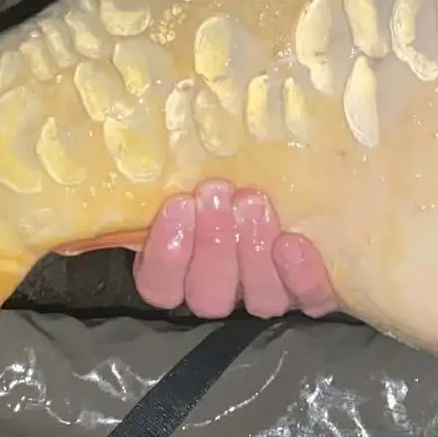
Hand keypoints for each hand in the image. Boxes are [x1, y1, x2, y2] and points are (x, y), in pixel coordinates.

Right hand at [132, 180, 339, 318]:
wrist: (311, 182)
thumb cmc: (236, 173)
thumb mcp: (197, 172)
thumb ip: (170, 174)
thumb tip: (123, 137)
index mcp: (183, 271)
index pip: (161, 286)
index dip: (166, 255)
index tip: (179, 203)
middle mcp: (225, 291)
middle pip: (209, 295)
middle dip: (212, 243)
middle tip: (217, 192)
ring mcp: (269, 295)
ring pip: (258, 299)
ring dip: (252, 251)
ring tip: (253, 202)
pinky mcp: (313, 294)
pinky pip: (310, 299)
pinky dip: (299, 275)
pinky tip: (292, 243)